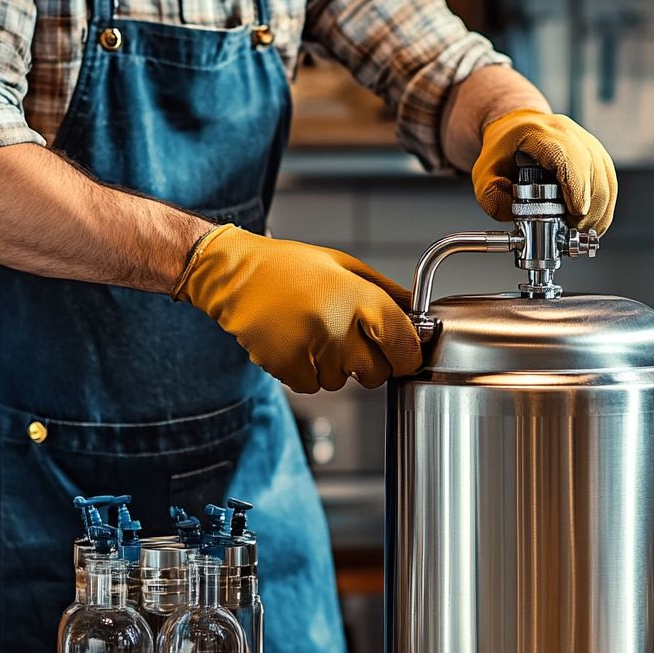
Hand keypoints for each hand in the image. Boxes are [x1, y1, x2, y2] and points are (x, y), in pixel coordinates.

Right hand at [172, 226, 422, 393]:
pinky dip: (309, 373)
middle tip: (353, 342)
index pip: (403, 343)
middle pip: (377, 374)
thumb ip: (385, 292)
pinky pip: (313, 386)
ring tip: (315, 335)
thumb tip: (419, 317)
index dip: (409, 355)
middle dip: (372, 364)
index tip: (405, 355)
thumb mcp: (344, 266)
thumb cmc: (289, 268)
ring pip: (343, 382)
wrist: (234, 276)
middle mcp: (336, 325)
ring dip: (336, 368)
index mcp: (356, 296)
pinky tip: (297, 345)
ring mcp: (310, 349)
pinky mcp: (286, 367)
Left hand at [471, 109, 617, 231]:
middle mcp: (569, 134)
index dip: (576, 187)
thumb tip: (513, 214)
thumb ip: (491, 196)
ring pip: (606, 179)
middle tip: (572, 230)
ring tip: (580, 231)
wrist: (518, 127)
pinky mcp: (597, 156)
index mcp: (540, 133)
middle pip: (592, 172)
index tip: (576, 212)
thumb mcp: (484, 172)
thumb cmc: (504, 148)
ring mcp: (587, 144)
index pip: (567, 157)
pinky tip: (592, 224)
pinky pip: (609, 183)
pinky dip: (604, 208)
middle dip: (588, 208)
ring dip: (598, 211)